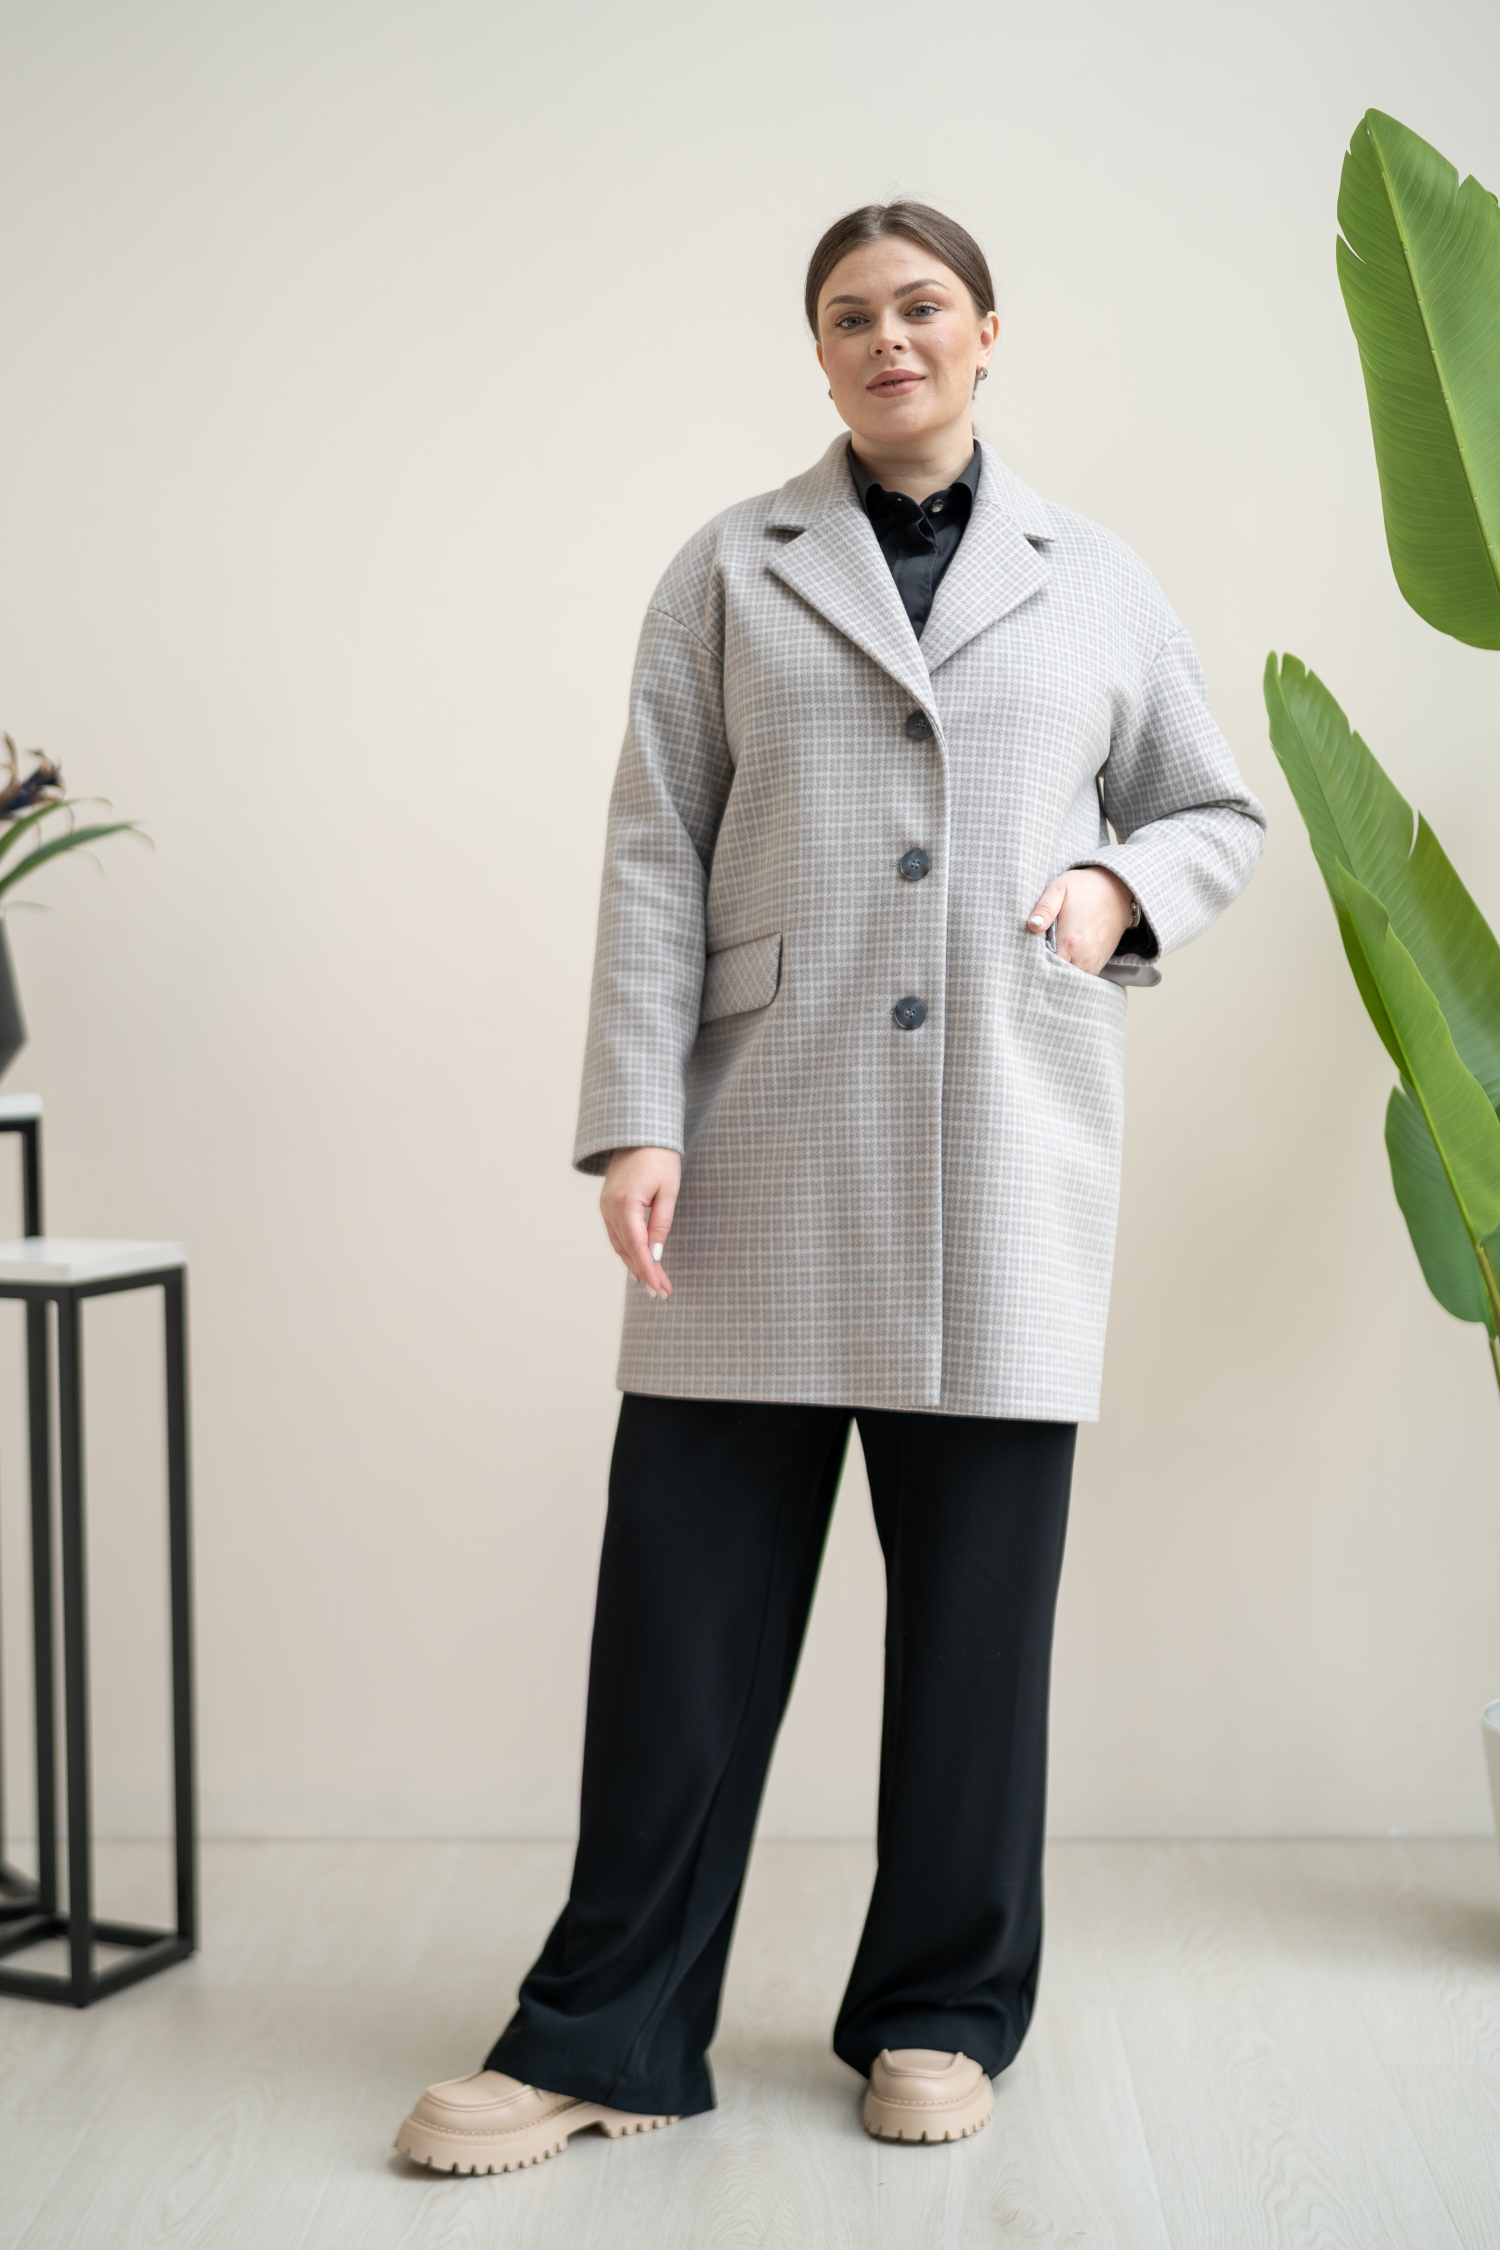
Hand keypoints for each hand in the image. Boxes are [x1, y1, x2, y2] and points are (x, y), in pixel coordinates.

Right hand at [600, 1146, 681, 1298]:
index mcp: (625, 1203)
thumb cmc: (660, 1157)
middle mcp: (609, 1207)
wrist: (639, 1131)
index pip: (636, 1247)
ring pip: (619, 1244)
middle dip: (644, 1273)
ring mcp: (605, 1206)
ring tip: (654, 1282)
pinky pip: (617, 1234)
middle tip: (662, 1292)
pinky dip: (628, 1250)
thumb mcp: (669, 1190)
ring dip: (635, 1264)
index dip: (648, 1270)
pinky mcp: (607, 1204)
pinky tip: (640, 1261)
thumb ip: (661, 1224)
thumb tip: (655, 1254)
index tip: (660, 1289)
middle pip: (625, 1250)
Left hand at [1026, 867, 1134, 974]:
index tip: (1024, 957)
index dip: (1032, 963)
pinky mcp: (1099, 964)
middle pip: (1056, 976)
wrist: (1117, 891)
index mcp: (1070, 941)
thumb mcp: (1060, 888)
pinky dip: (1069, 973)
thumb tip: (1032, 926)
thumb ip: (1044, 907)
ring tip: (1046, 960)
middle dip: (1044, 971)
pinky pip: (1080, 978)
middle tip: (1031, 960)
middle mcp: (1083, 957)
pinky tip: (1060, 961)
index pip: (1045, 967)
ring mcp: (1093, 963)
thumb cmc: (1084, 888)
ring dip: (1057, 973)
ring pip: (1069, 979)